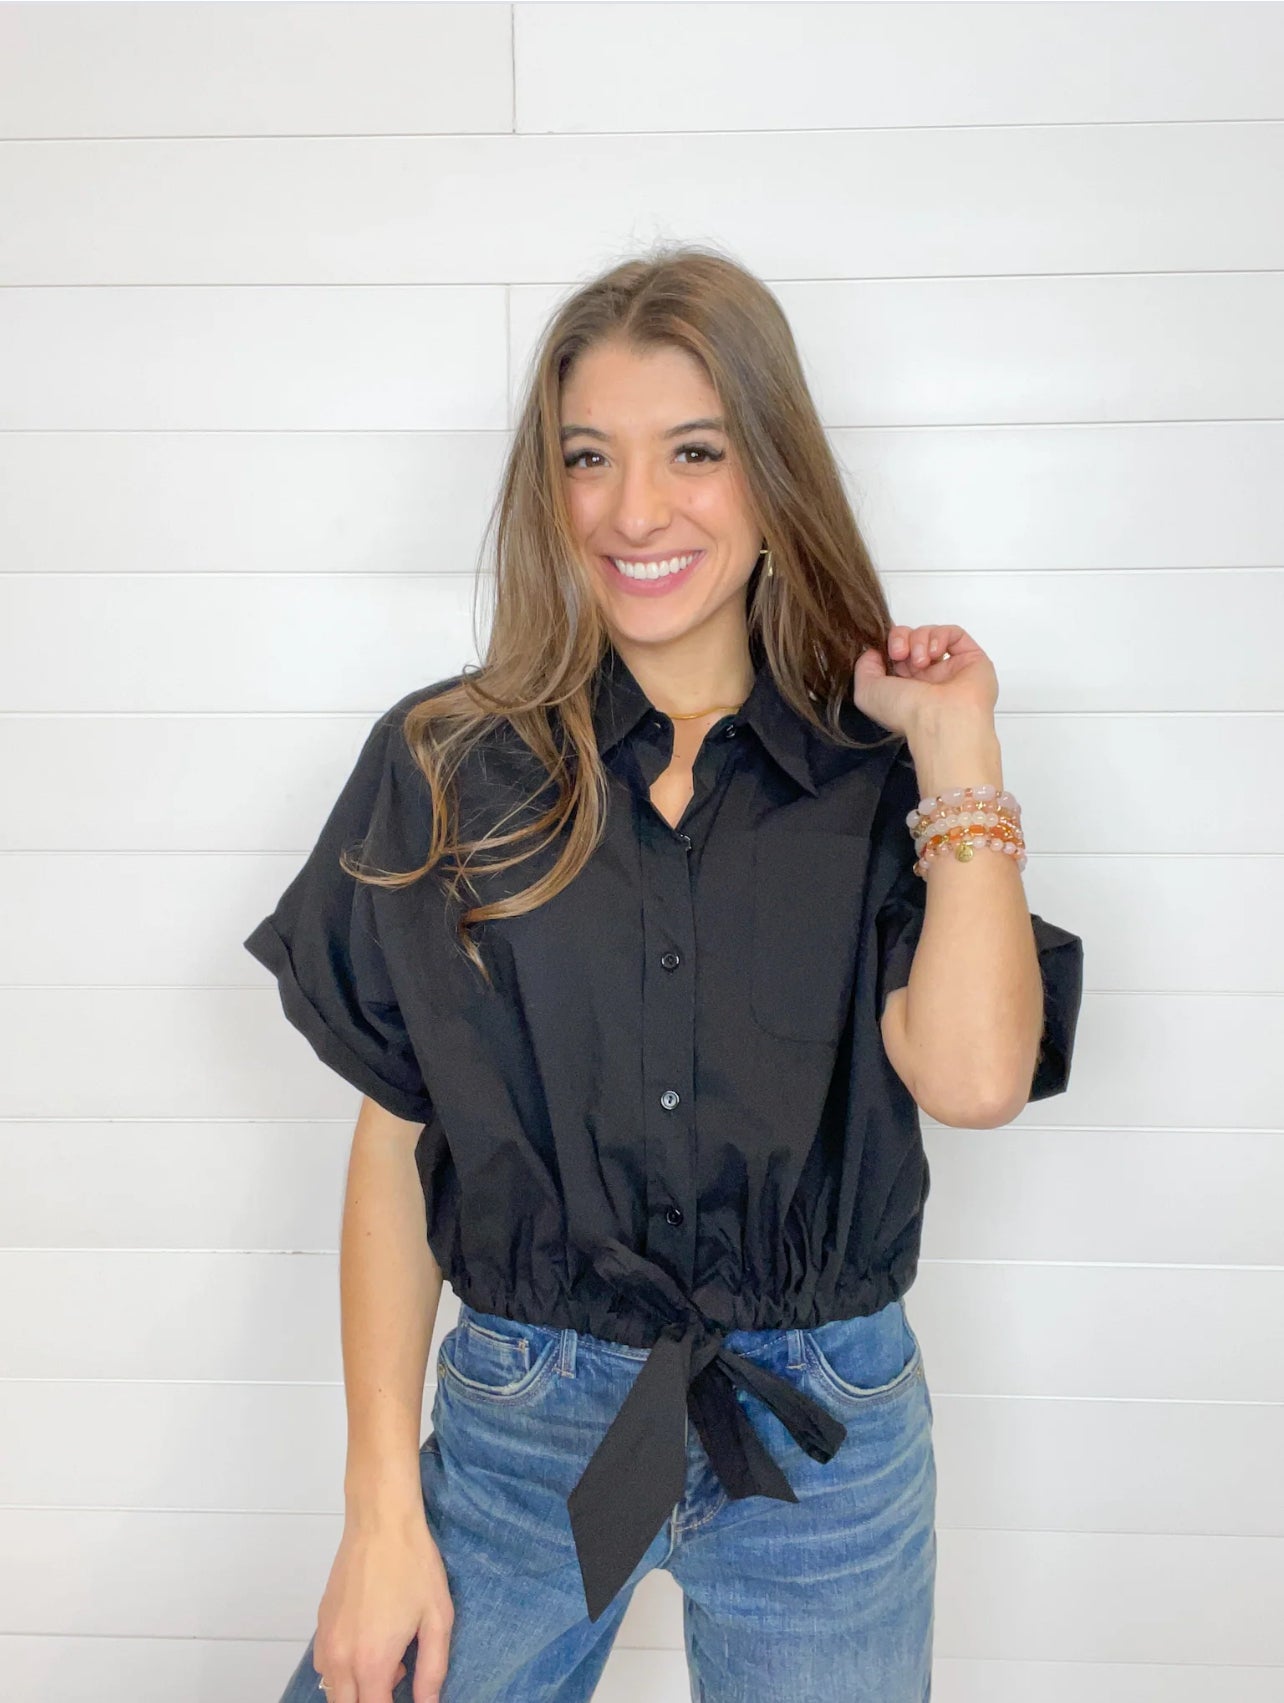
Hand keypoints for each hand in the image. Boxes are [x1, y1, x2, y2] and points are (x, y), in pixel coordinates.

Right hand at [313, 1515, 454, 1702]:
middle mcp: (341, 1657)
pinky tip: (368, 1643)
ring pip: (332, 1689)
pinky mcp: (320, 1622)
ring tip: (387, 1659)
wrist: (381, 1522)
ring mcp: (326, 1640)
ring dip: (357, 1688)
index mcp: (372, 1662)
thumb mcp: (437, 1619)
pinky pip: (324, 1665)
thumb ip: (432, 1671)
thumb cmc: (413, 1565)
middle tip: (400, 1677)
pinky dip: (342, 1669)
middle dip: (372, 1700)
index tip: (407, 1694)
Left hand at [852, 624, 998, 738]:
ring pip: (930, 634)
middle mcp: (928, 677)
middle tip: (899, 653)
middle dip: (901, 639)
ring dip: (919, 640)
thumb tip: (873, 652)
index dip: (888, 645)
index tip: (886, 653)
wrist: (940, 719)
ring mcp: (950, 668)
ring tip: (920, 660)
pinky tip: (934, 653)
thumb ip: (864, 668)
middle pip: (911, 638)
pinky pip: (954, 633)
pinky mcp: (971, 658)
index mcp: (906, 686)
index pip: (895, 652)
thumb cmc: (907, 712)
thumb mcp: (867, 694)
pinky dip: (940, 636)